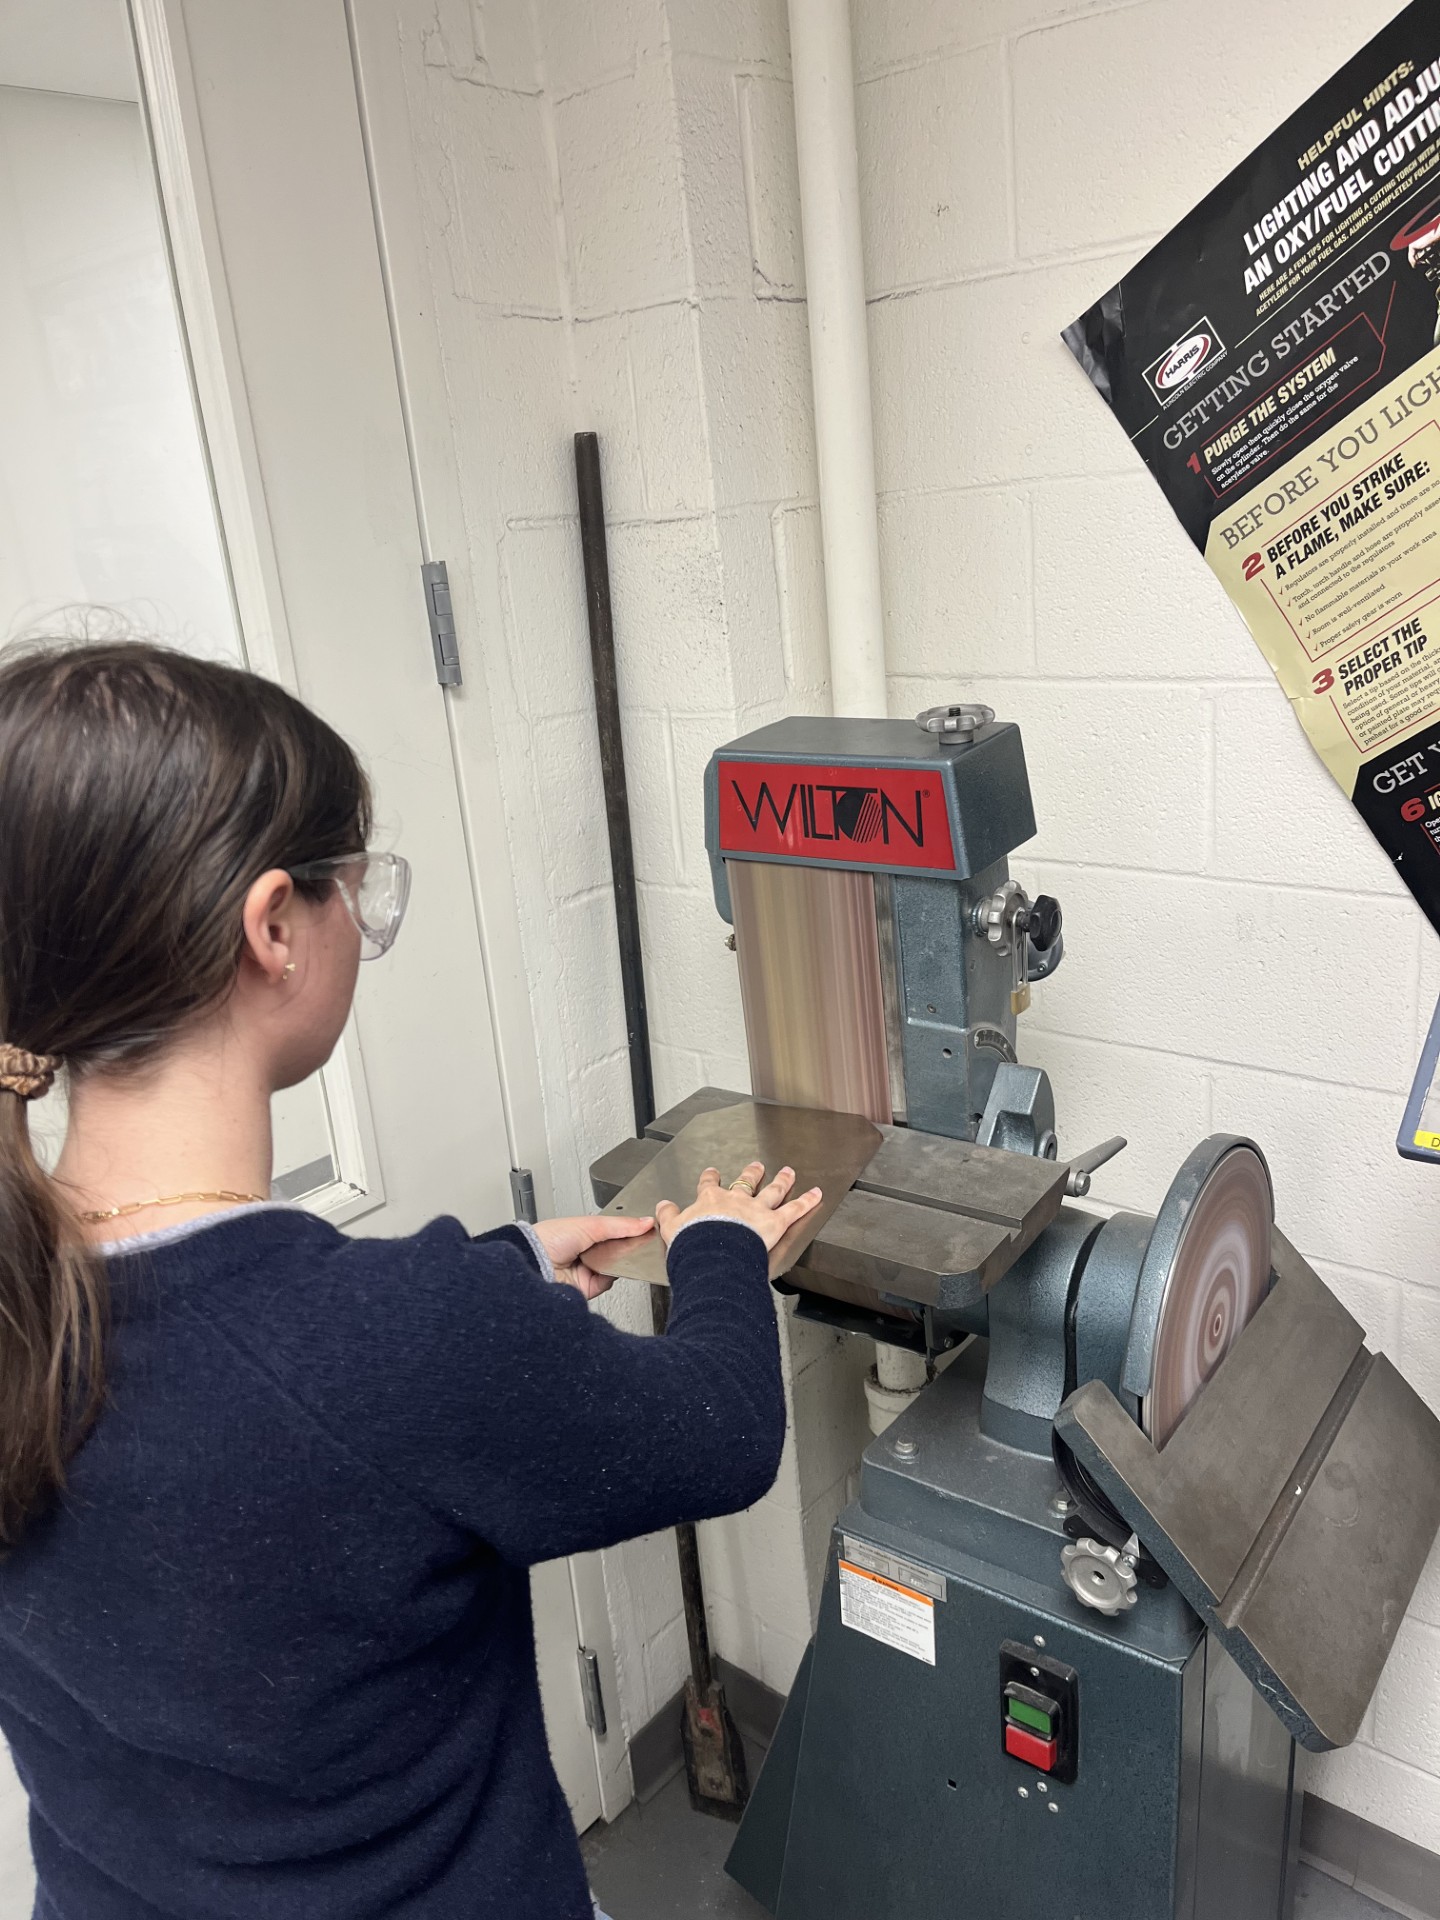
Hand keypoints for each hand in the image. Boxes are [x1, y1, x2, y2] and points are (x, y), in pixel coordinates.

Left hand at [532, 1214, 653, 1300]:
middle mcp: (586, 1251)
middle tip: (637, 1240)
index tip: (645, 1227)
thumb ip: (620, 1225)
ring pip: (616, 1266)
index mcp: (583, 1232)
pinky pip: (609, 1282)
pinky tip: (607, 1267)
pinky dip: (611, 1275)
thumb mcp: (590, 1224)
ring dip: (620, 1260)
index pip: (614, 1230)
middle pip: (618, 1249)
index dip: (629, 1229)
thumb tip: (645, 1222)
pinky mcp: (588, 1287)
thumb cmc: (548, 1240)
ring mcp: (587, 1269)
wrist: (534, 1266)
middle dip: (627, 1246)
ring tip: (618, 1253)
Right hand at [654, 1163, 821, 1252]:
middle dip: (751, 1173)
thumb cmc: (694, 1244)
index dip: (712, 1178)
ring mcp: (757, 1210)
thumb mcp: (672, 1229)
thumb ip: (668, 1216)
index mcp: (710, 1201)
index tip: (712, 1173)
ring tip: (788, 1172)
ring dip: (782, 1180)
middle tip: (755, 1166)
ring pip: (772, 1191)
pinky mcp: (774, 1222)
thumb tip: (661, 1207)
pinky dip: (807, 1201)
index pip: (710, 1185)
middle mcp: (736, 1201)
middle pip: (745, 1182)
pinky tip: (817, 1194)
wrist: (712, 1254)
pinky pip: (794, 1209)